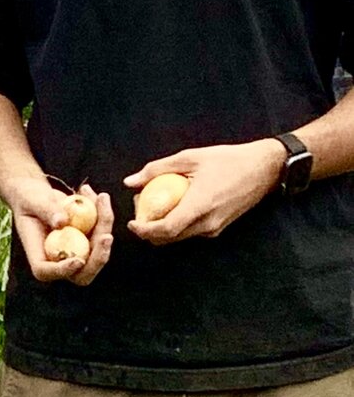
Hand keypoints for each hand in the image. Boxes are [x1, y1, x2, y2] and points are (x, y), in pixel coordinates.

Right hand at [4, 175, 111, 284]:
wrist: (37, 193)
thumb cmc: (27, 198)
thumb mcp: (32, 201)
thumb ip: (45, 210)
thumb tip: (62, 222)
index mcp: (37, 255)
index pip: (46, 272)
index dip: (62, 271)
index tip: (77, 261)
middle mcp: (59, 259)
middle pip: (82, 274)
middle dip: (98, 258)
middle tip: (106, 236)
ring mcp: (76, 251)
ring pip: (99, 250)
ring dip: (105, 224)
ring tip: (100, 197)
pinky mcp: (89, 240)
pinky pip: (103, 231)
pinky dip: (103, 213)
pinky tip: (94, 194)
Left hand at [125, 141, 285, 244]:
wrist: (265, 168)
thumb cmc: (228, 160)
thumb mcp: (189, 157)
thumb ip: (156, 169)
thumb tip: (130, 182)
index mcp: (200, 206)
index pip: (166, 230)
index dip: (144, 231)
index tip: (131, 223)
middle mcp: (208, 223)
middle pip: (168, 239)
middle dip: (148, 229)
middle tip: (140, 208)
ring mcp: (216, 228)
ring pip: (179, 237)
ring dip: (161, 227)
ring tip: (154, 204)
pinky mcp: (220, 227)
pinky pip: (191, 232)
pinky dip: (176, 224)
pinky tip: (173, 205)